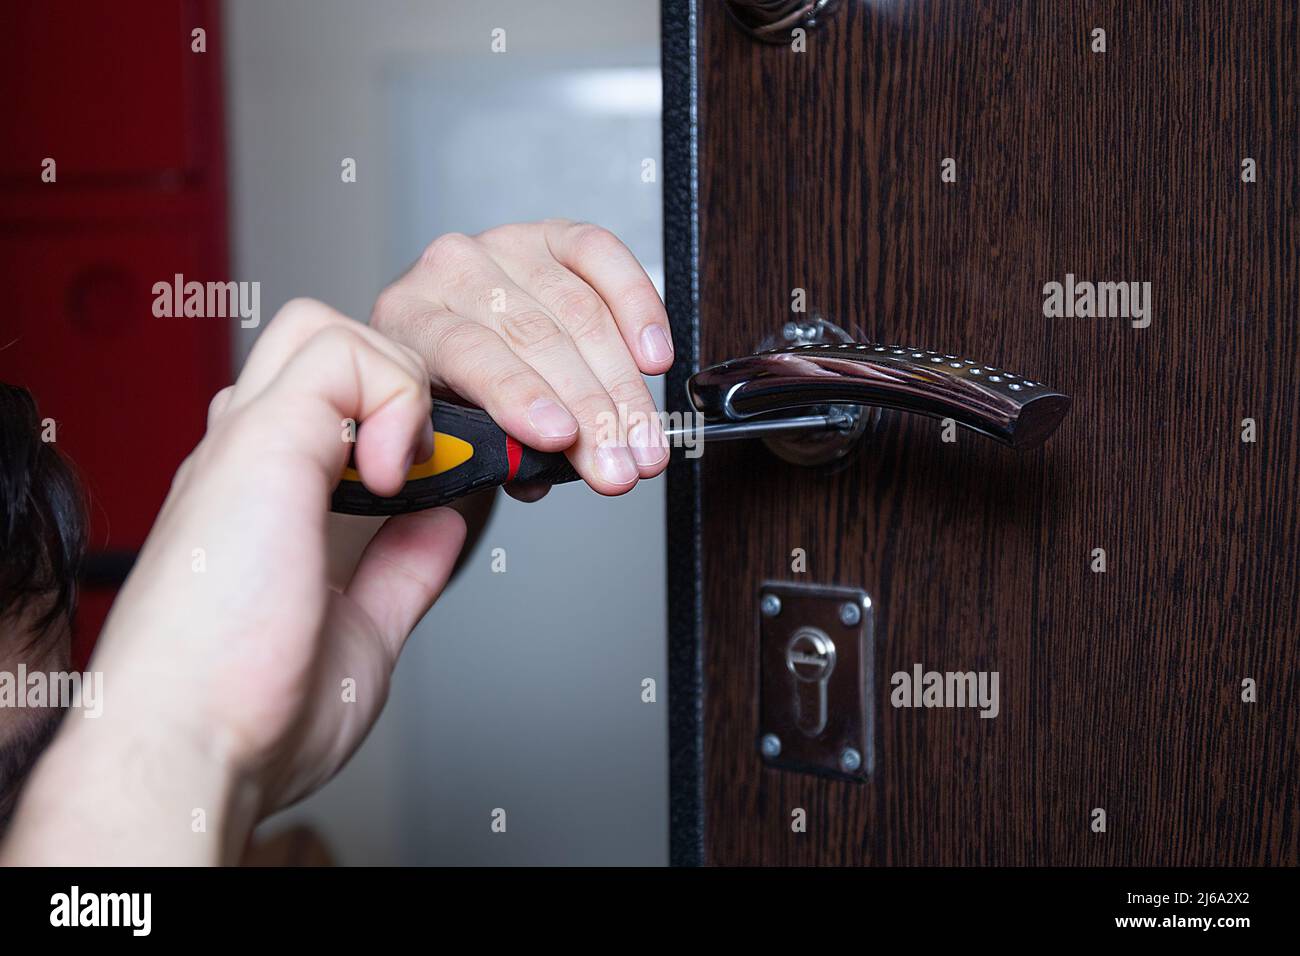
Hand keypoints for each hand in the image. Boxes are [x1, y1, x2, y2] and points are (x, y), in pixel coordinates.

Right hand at [2, 300, 463, 863]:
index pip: (332, 406)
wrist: (191, 752)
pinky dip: (393, 397)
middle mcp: (250, 458)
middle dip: (403, 382)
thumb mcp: (363, 631)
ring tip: (413, 468)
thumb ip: (402, 569)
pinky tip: (394, 476)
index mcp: (266, 497)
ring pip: (323, 328)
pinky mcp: (261, 442)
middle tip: (440, 460)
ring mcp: (248, 443)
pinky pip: (338, 355)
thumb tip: (443, 522)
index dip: (401, 423)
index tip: (451, 481)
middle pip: (321, 344)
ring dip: (398, 381)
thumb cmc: (251, 714)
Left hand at [370, 219, 673, 501]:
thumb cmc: (446, 396)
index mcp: (408, 320)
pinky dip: (637, 306)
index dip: (520, 395)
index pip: (469, 352)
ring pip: (579, 310)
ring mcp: (504, 247)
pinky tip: (654, 357)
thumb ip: (486, 450)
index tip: (560, 437)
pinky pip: (602, 256)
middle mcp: (450, 270)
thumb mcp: (447, 432)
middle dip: (590, 410)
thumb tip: (539, 467)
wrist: (447, 352)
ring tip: (645, 439)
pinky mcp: (551, 235)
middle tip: (621, 463)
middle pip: (535, 336)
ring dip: (624, 385)